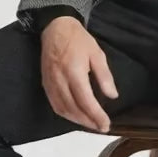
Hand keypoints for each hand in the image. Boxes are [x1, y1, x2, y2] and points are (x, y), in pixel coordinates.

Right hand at [41, 17, 118, 131]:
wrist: (55, 28)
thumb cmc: (79, 40)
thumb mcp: (97, 54)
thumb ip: (104, 76)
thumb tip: (112, 95)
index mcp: (74, 72)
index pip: (86, 101)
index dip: (96, 115)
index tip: (106, 125)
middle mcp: (60, 80)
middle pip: (74, 109)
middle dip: (88, 121)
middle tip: (101, 128)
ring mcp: (50, 83)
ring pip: (63, 109)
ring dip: (77, 120)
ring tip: (90, 124)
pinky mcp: (45, 84)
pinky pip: (55, 104)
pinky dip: (66, 114)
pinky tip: (76, 116)